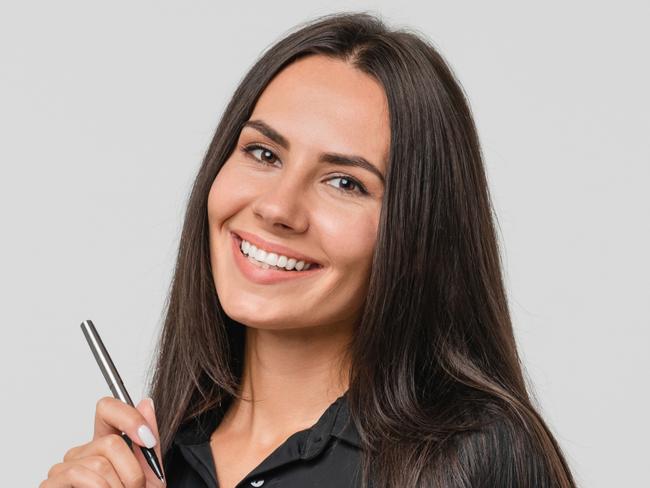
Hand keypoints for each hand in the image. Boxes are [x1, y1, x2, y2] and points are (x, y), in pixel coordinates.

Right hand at [40, 396, 165, 486]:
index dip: (130, 417)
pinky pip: (80, 475)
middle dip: (133, 472)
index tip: (148, 439)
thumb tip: (146, 402)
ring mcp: (63, 470)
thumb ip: (148, 441)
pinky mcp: (51, 486)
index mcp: (105, 444)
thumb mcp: (149, 475)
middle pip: (111, 442)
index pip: (107, 408)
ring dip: (120, 487)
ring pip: (99, 462)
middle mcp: (81, 453)